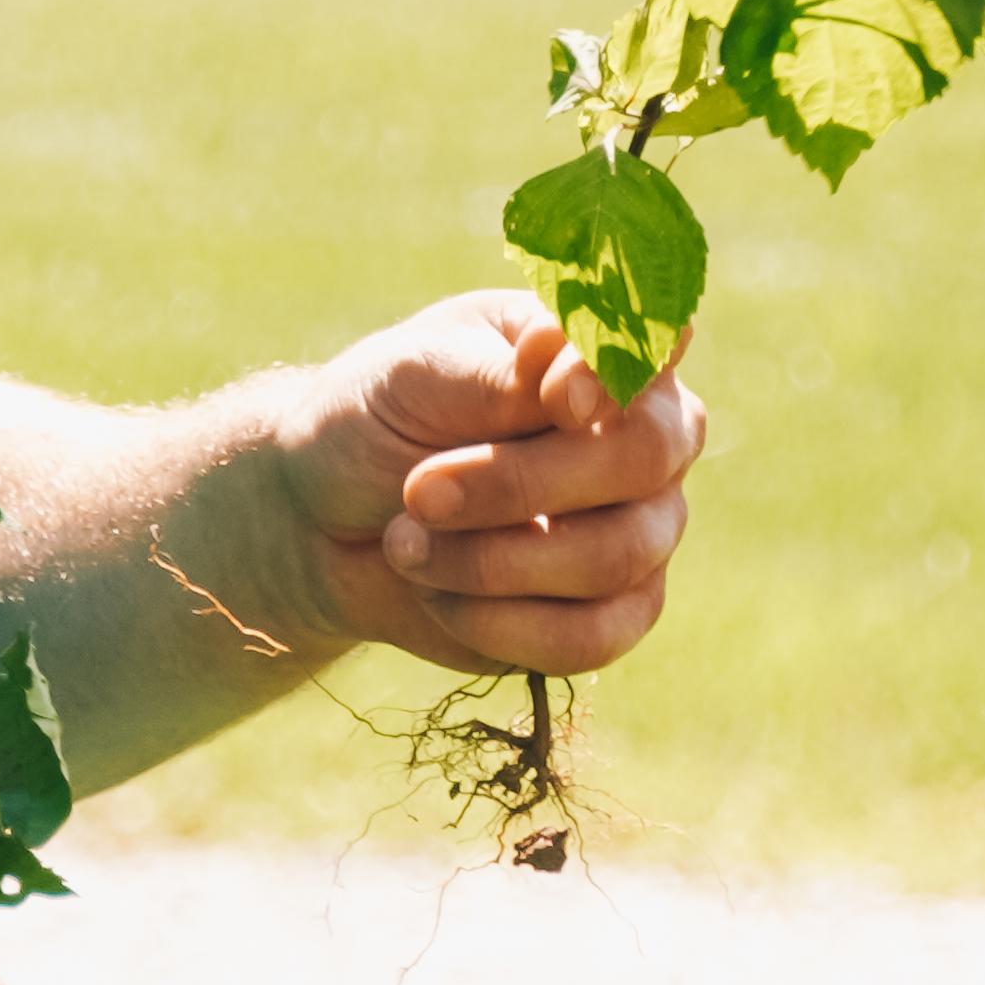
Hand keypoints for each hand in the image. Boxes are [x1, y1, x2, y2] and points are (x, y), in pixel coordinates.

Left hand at [290, 291, 706, 677]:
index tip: (556, 401)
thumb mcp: (412, 375)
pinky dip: (500, 624)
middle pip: (643, 458)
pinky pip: (591, 638)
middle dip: (519, 484)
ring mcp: (642, 528)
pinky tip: (439, 597)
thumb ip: (494, 373)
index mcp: (600, 351)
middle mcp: (645, 435)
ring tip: (406, 543)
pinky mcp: (613, 614)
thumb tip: (567, 372)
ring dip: (490, 561)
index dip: (616, 377)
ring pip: (614, 557)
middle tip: (420, 492)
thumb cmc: (378, 421)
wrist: (329, 526)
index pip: (655, 346)